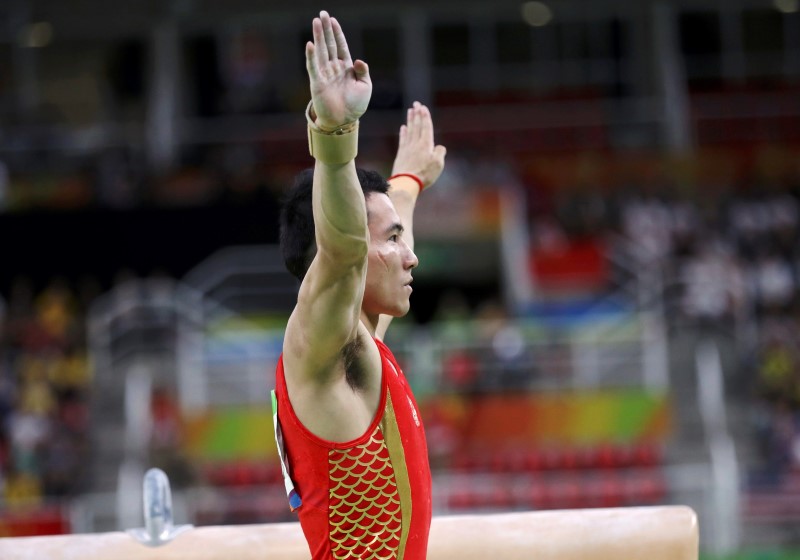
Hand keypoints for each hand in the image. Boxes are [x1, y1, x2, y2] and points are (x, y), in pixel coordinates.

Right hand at [305, 11, 371, 130]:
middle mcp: (334, 68)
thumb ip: (363, 72)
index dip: (337, 33)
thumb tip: (358, 60)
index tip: (333, 20)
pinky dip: (311, 56)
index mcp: (346, 68)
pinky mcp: (317, 83)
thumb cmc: (356, 106)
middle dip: (326, 29)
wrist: (344, 121)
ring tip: (316, 22)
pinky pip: (313, 67)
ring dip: (318, 37)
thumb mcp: (365, 87)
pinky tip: (310, 44)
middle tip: (322, 14)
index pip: (341, 46)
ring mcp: (325, 74)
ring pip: (321, 52)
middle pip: (329, 45)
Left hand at [391, 102, 446, 188]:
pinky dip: (403, 133)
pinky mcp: (401, 155)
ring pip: (409, 130)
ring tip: (410, 111)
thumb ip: (440, 152)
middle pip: (417, 126)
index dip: (425, 116)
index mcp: (426, 144)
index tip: (423, 107)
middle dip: (417, 114)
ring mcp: (407, 148)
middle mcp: (416, 143)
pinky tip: (403, 128)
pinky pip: (403, 140)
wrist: (406, 183)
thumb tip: (439, 147)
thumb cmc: (424, 174)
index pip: (426, 127)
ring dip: (410, 120)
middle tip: (416, 104)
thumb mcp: (438, 164)